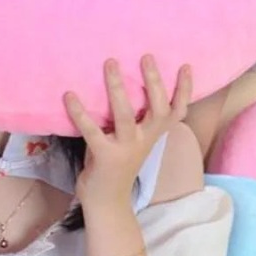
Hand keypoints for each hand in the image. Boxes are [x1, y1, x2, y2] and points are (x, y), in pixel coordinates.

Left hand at [64, 56, 191, 209]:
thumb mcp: (131, 138)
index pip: (177, 111)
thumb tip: (121, 82)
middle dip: (153, 81)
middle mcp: (144, 140)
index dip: (185, 90)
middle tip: (146, 56)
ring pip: (125, 114)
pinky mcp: (105, 155)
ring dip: (117, 88)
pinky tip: (69, 95)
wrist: (107, 200)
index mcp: (153, 134)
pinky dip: (79, 112)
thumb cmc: (116, 161)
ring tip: (110, 63)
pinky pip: (91, 130)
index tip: (186, 65)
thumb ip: (133, 118)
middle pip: (158, 107)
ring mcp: (126, 148)